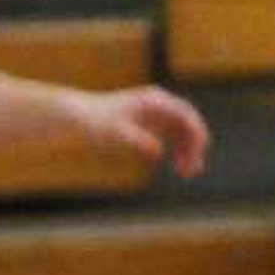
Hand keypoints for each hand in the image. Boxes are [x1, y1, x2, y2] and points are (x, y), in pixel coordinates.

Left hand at [72, 85, 210, 175]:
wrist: (77, 117)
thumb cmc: (94, 124)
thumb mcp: (115, 133)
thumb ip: (137, 140)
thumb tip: (158, 151)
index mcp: (155, 101)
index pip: (187, 116)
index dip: (196, 137)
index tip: (197, 158)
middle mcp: (159, 104)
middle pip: (189, 124)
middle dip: (194, 147)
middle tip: (191, 172)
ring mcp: (156, 112)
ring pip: (183, 131)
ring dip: (188, 151)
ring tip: (187, 174)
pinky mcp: (150, 122)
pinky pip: (174, 135)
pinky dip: (179, 150)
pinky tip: (177, 166)